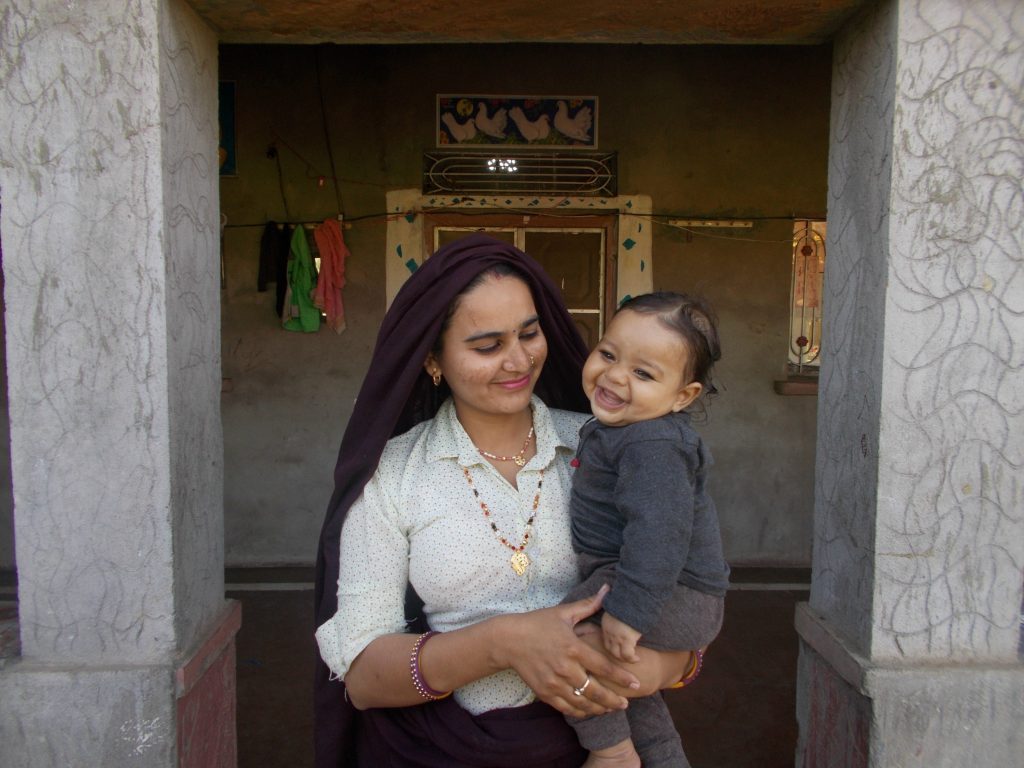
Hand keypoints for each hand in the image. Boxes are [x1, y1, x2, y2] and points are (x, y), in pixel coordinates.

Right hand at [492, 585, 639, 717]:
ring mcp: (554, 682)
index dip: (622, 677)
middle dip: (613, 700)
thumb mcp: (562, 613)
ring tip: (610, 710)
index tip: (635, 682)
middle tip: (625, 704)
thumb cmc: (537, 623)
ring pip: (582, 703)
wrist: (508, 640)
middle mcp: (565, 668)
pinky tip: (588, 711)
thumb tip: (607, 589)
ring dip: (598, 708)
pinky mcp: (544, 692)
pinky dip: (579, 711)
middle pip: (595, 691)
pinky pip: (566, 707)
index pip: (603, 667)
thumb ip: (588, 605)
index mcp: (573, 648)